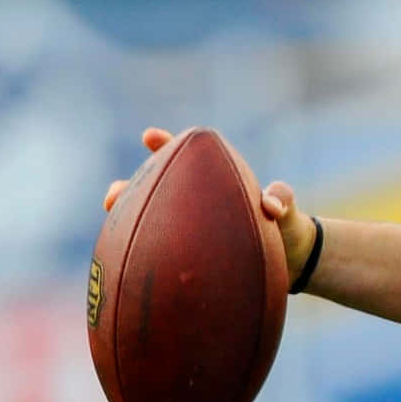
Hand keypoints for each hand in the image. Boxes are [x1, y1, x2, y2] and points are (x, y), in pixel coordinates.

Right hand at [103, 127, 318, 284]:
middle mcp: (195, 205)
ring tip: (109, 224)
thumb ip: (281, 199)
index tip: (149, 136)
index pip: (185, 158)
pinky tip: (123, 265)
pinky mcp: (189, 254)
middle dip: (128, 190)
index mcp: (215, 184)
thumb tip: (270, 206)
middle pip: (152, 191)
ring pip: (149, 222)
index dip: (165, 145)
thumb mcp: (288, 211)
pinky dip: (142, 254)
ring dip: (126, 222)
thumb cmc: (287, 226)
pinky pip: (162, 252)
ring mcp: (188, 230)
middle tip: (113, 195)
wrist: (291, 262)